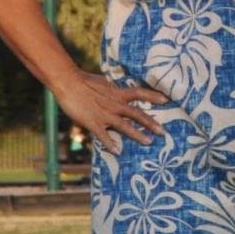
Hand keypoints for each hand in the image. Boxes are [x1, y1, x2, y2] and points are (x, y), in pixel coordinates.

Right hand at [52, 72, 166, 152]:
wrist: (68, 82)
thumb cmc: (84, 81)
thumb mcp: (105, 84)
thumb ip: (114, 91)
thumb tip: (122, 91)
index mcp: (118, 93)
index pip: (140, 92)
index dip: (153, 96)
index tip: (166, 100)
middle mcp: (115, 104)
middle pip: (137, 114)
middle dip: (151, 123)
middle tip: (163, 132)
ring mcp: (104, 114)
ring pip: (124, 126)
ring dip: (137, 134)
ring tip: (149, 142)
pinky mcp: (92, 122)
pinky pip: (103, 135)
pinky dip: (110, 143)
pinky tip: (117, 152)